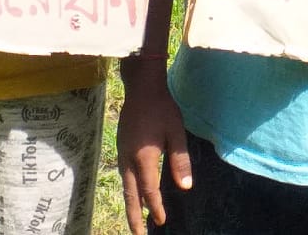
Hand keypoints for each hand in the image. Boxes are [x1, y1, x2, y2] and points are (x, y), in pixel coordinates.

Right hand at [117, 58, 191, 234]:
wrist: (141, 87)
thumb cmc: (162, 107)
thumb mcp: (176, 132)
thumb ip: (180, 160)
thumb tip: (185, 186)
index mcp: (144, 157)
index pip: (149, 191)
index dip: (156, 208)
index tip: (162, 221)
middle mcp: (128, 159)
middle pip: (130, 194)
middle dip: (134, 216)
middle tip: (138, 234)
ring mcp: (122, 153)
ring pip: (125, 186)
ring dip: (130, 204)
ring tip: (135, 219)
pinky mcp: (121, 147)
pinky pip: (123, 175)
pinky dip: (128, 189)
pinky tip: (133, 191)